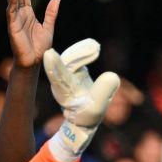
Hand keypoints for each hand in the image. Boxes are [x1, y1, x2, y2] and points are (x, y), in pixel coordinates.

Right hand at [6, 0, 58, 69]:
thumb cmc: (39, 48)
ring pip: (13, 0)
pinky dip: (13, 3)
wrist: (34, 62)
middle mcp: (20, 15)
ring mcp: (15, 20)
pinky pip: (11, 13)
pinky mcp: (13, 28)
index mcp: (28, 14)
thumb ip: (51, 13)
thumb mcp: (49, 27)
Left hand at [43, 39, 119, 161]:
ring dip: (83, 50)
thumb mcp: (97, 109)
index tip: (49, 53)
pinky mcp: (72, 68)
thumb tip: (112, 75)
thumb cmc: (87, 115)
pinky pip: (75, 55)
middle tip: (94, 47)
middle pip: (65, 63)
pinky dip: (85, 49)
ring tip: (96, 47)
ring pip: (71, 56)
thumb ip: (104, 93)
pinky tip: (95, 46)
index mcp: (64, 93)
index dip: (54, 67)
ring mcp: (65, 73)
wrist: (82, 115)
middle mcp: (60, 81)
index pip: (58, 78)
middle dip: (78, 53)